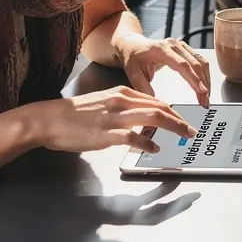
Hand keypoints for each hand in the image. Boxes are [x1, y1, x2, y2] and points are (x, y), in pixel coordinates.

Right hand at [28, 87, 196, 153]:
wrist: (50, 118)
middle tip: (191, 131)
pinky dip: (147, 142)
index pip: (156, 100)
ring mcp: (115, 117)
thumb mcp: (105, 103)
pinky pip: (133, 137)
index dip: (174, 112)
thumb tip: (144, 120)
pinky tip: (154, 148)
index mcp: (123, 93)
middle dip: (180, 120)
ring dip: (173, 127)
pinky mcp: (106, 133)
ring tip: (184, 136)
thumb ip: (125, 109)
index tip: (184, 121)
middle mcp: (122, 101)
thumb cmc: (76, 114)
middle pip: (160, 107)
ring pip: (153, 117)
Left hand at [121, 36, 210, 106]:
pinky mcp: (185, 49)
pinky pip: (199, 60)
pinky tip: (205, 86)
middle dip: (203, 84)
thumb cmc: (133, 57)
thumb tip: (157, 104)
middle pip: (195, 63)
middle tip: (204, 101)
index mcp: (160, 49)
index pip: (182, 65)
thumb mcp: (133, 74)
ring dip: (206, 80)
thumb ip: (144, 88)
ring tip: (206, 97)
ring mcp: (180, 45)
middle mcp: (173, 45)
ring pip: (200, 61)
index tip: (202, 92)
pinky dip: (204, 74)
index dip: (193, 79)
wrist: (133, 45)